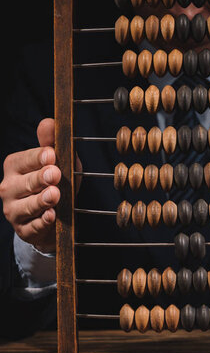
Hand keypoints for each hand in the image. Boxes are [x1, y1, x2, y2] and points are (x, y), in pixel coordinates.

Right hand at [0, 118, 81, 252]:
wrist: (54, 215)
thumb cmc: (55, 181)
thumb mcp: (57, 161)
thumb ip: (51, 143)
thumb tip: (48, 122)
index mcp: (14, 166)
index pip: (24, 160)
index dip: (38, 158)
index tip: (51, 155)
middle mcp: (8, 188)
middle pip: (25, 183)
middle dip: (40, 178)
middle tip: (55, 174)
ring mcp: (13, 211)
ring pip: (27, 206)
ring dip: (41, 200)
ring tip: (54, 195)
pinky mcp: (23, 230)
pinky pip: (33, 226)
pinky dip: (43, 222)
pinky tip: (52, 216)